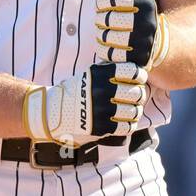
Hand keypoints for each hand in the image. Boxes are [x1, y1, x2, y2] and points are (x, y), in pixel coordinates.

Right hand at [23, 62, 147, 147]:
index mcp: (102, 75)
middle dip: (139, 94)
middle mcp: (103, 91)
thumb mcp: (93, 72)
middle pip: (137, 93)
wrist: (57, 108)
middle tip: (136, 95)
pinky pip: (126, 127)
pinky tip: (125, 119)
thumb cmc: (80, 88)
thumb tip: (138, 69)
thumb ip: (113, 69)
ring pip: (134, 111)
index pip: (133, 72)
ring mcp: (103, 110)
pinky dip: (129, 124)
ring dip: (135, 110)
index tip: (138, 78)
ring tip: (131, 108)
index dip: (139, 75)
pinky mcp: (102, 127)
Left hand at [88, 0, 168, 69]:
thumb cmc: (132, 13)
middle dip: (100, 19)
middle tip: (104, 20)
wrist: (154, 41)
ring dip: (101, 35)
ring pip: (107, 37)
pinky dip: (104, 50)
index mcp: (145, 2)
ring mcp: (145, 42)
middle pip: (108, 19)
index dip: (102, 1)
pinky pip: (110, 54)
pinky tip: (109, 45)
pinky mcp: (139, 59)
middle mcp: (148, 21)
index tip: (104, 3)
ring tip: (107, 32)